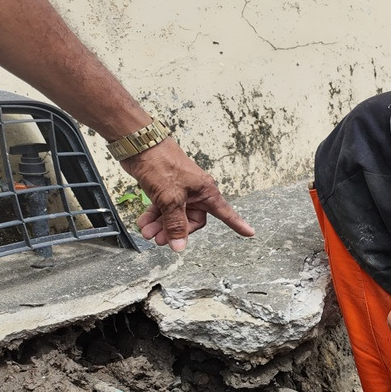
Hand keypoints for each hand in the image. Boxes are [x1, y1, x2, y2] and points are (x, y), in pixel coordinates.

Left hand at [126, 139, 254, 251]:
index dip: (237, 224)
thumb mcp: (170, 199)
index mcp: (206, 192)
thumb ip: (175, 224)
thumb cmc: (161, 165)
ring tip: (148, 232)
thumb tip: (180, 246)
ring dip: (160, 226)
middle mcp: (195, 193)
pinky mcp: (165, 189)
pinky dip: (153, 217)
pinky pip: (162, 209)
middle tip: (160, 240)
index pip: (225, 213)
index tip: (250, 233)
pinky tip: (144, 222)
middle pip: (191, 220)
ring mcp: (179, 191)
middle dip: (175, 231)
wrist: (140, 145)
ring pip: (173, 216)